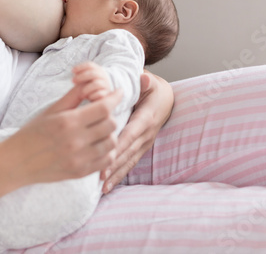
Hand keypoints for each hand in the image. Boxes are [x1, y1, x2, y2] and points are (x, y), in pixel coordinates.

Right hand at [12, 83, 122, 184]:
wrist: (16, 162)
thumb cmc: (32, 133)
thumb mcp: (50, 111)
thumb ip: (72, 97)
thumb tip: (89, 82)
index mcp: (67, 122)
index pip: (103, 108)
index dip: (114, 98)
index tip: (118, 92)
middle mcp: (75, 141)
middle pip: (111, 124)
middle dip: (110, 115)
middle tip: (102, 113)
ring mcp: (79, 159)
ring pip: (111, 143)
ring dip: (109, 133)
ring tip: (100, 129)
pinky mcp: (80, 172)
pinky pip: (106, 160)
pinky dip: (107, 151)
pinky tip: (98, 145)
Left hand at [72, 61, 110, 101]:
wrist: (104, 95)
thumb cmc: (92, 86)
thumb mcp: (88, 78)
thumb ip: (82, 74)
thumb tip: (74, 71)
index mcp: (98, 70)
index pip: (90, 65)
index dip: (80, 67)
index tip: (72, 71)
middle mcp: (103, 76)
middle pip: (92, 73)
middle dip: (81, 76)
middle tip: (73, 81)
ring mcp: (106, 85)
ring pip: (96, 84)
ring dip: (86, 89)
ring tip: (81, 94)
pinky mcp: (107, 94)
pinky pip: (100, 94)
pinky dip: (93, 95)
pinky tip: (88, 98)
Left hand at [100, 70, 174, 192]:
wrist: (166, 100)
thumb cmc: (153, 90)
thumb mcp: (151, 84)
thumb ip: (146, 82)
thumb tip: (145, 78)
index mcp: (146, 118)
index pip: (131, 133)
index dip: (120, 145)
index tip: (108, 154)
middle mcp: (146, 135)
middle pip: (128, 152)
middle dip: (115, 165)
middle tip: (99, 176)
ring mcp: (144, 144)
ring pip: (129, 161)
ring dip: (116, 174)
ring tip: (102, 187)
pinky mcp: (141, 149)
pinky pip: (130, 164)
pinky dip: (119, 175)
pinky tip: (108, 187)